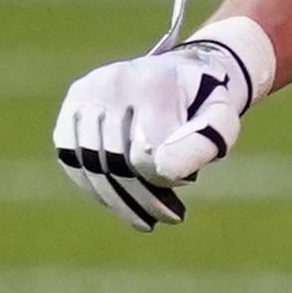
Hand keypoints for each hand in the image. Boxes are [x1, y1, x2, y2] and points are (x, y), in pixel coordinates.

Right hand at [52, 0, 273, 230]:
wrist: (183, 73)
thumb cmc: (205, 104)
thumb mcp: (221, 121)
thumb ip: (200, 144)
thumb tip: (163, 172)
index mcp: (152, 83)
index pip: (145, 154)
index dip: (164, 180)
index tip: (184, 183)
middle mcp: (112, 82)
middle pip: (116, 162)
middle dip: (143, 198)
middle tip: (171, 217)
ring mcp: (86, 93)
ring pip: (90, 165)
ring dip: (118, 201)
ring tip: (147, 218)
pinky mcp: (70, 108)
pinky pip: (72, 160)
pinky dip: (95, 186)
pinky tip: (121, 200)